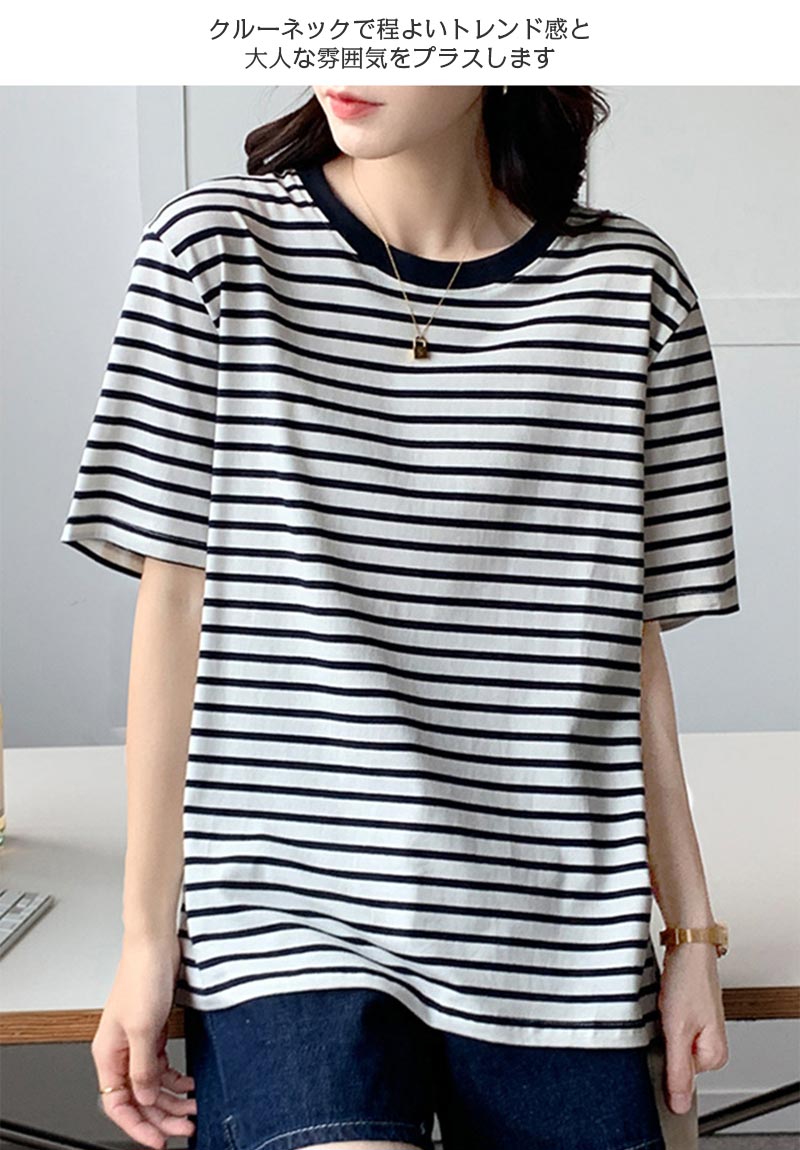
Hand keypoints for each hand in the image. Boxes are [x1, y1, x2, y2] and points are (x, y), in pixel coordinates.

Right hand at [92, 933, 196, 1148]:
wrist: (155, 945)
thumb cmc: (143, 976)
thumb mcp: (143, 1028)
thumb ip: (142, 1068)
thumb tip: (143, 1098)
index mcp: (108, 1055)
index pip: (117, 1104)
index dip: (137, 1126)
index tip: (158, 1141)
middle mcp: (120, 1052)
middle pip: (138, 1099)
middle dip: (161, 1116)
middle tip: (185, 1126)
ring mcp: (136, 1043)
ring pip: (152, 1085)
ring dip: (171, 1099)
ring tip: (193, 1108)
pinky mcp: (152, 1032)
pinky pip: (161, 1067)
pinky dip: (175, 1079)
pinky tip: (189, 1084)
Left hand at [657, 942, 728, 1114]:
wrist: (686, 943)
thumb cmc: (686, 978)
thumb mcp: (677, 1030)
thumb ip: (678, 1070)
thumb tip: (680, 1105)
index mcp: (714, 1055)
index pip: (680, 1078)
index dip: (662, 1060)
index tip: (659, 1039)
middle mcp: (710, 1044)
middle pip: (674, 1061)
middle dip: (660, 1042)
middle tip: (661, 1019)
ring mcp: (699, 1029)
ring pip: (669, 1042)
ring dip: (659, 1028)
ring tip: (662, 1008)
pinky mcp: (688, 1015)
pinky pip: (668, 1028)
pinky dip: (659, 1018)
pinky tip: (659, 1004)